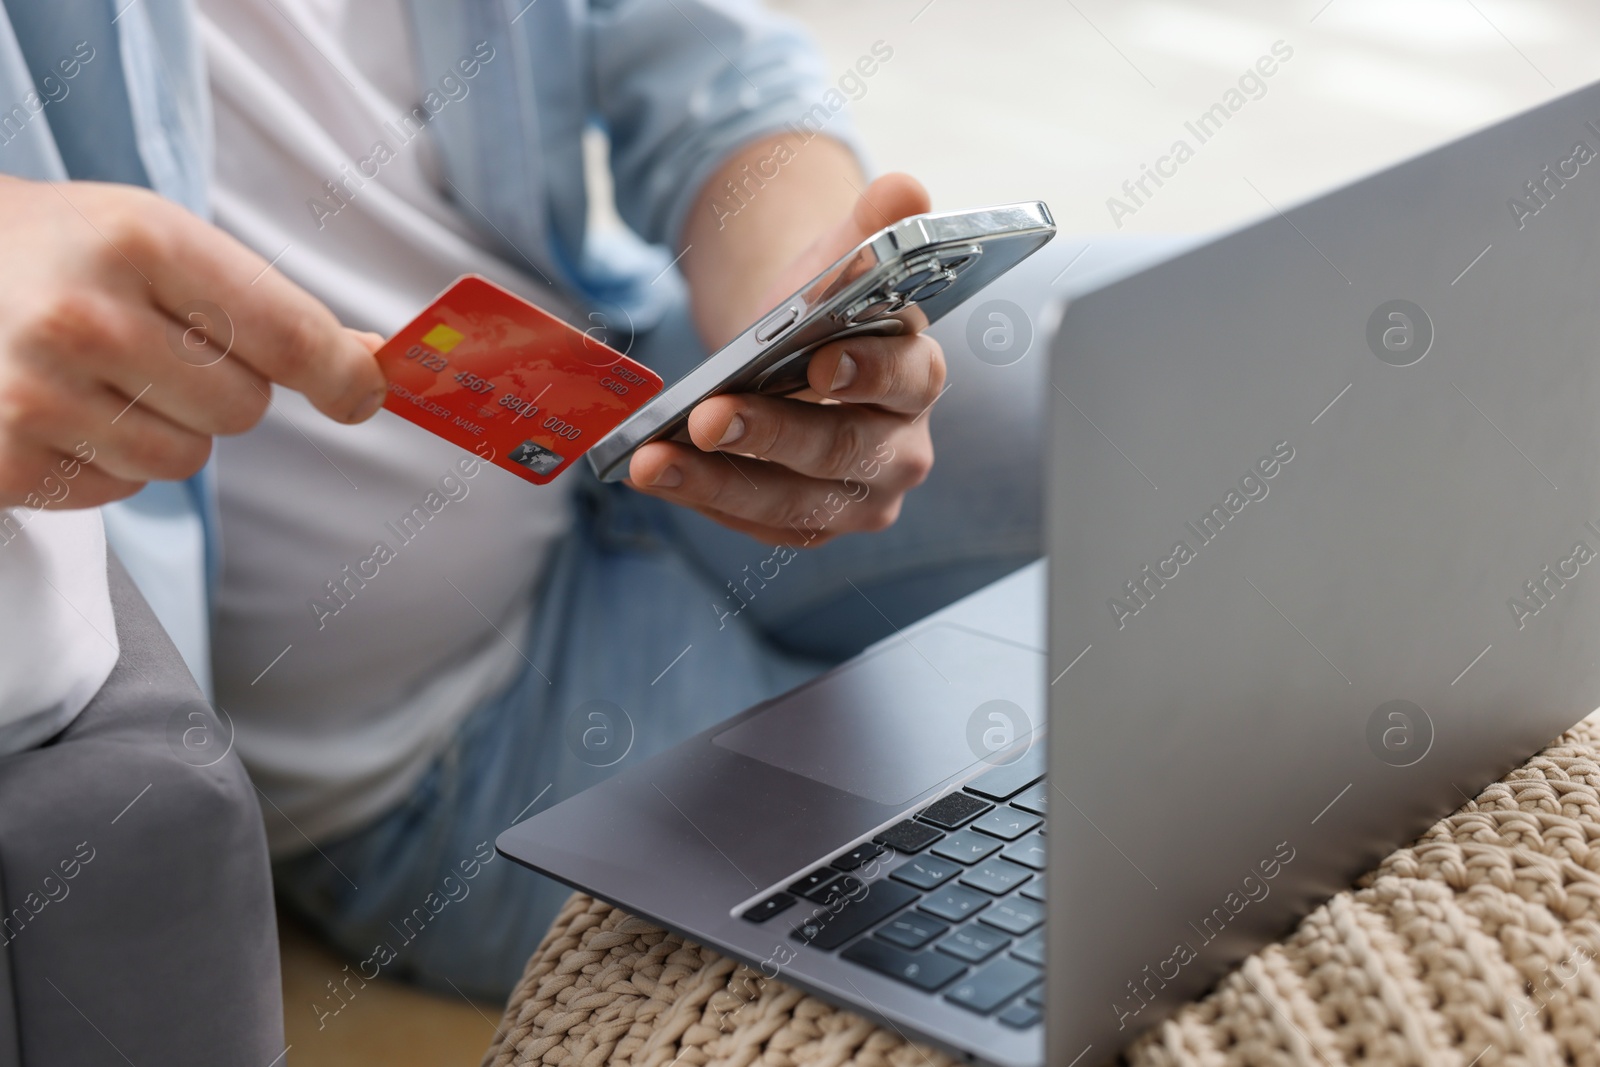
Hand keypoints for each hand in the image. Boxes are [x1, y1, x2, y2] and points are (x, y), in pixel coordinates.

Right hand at [0, 176, 384, 508]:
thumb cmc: (57, 251)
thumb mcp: (154, 239)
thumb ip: (264, 304)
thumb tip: (369, 369)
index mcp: (138, 242)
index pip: (287, 335)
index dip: (342, 375)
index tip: (362, 393)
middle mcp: (84, 319)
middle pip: (244, 408)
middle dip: (218, 387)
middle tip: (152, 346)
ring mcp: (34, 396)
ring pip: (185, 459)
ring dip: (162, 429)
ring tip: (95, 375)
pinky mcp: (5, 462)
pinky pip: (121, 490)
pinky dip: (105, 459)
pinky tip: (56, 405)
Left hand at [628, 173, 944, 546]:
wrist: (796, 352)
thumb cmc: (825, 309)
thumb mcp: (842, 259)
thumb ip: (873, 227)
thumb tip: (903, 192)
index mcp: (920, 375)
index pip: (908, 378)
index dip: (868, 375)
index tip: (820, 365)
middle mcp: (903, 449)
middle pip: (842, 451)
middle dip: (771, 436)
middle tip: (706, 417)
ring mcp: (860, 496)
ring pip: (795, 501)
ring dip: (719, 482)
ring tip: (654, 460)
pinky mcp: (814, 523)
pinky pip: (761, 523)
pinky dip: (708, 501)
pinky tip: (659, 474)